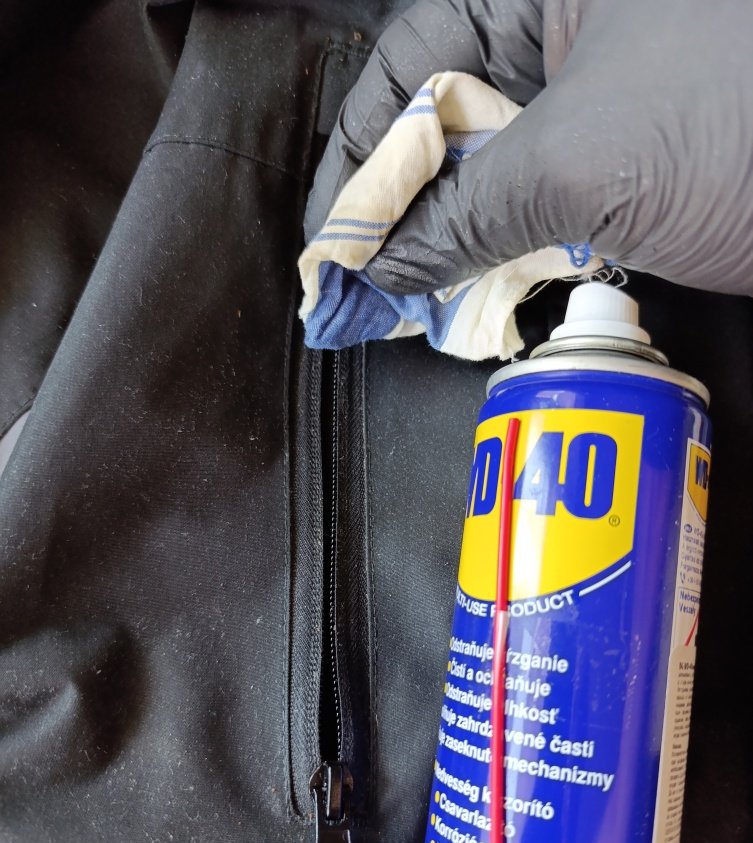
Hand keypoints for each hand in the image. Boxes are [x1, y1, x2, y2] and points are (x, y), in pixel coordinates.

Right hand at [305, 0, 752, 296]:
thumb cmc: (747, 124)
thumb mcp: (583, 160)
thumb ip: (466, 212)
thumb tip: (384, 260)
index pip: (411, 57)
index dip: (359, 149)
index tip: (328, 232)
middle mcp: (564, 42)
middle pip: (442, 119)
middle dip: (395, 201)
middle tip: (357, 279)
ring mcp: (595, 113)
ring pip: (487, 175)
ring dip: (443, 240)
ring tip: (401, 298)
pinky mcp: (624, 176)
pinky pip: (537, 214)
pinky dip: (499, 258)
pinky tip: (467, 295)